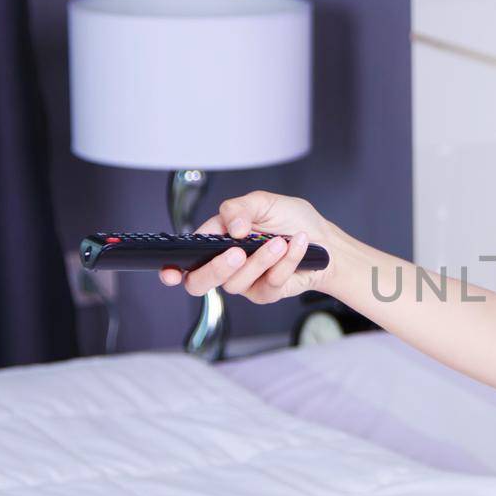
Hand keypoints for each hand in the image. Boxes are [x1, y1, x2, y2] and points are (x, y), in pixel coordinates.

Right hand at [158, 189, 336, 303]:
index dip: (173, 269)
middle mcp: (227, 264)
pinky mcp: (266, 293)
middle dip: (217, 268)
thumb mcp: (263, 202)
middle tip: (238, 252)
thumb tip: (230, 227)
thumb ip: (239, 208)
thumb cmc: (292, 220)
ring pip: (237, 282)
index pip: (185, 258)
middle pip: (200, 282)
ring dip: (261, 259)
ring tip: (280, 241)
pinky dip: (286, 261)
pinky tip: (297, 245)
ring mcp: (246, 281)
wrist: (324, 240)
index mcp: (217, 240)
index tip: (171, 272)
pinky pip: (268, 283)